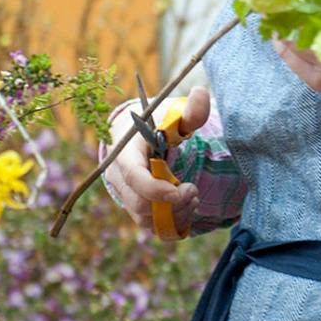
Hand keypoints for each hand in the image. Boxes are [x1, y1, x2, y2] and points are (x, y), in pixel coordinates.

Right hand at [103, 86, 210, 238]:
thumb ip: (190, 110)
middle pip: (140, 204)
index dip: (155, 189)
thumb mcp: (172, 114)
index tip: (180, 190)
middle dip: (172, 203)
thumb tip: (201, 95)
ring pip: (145, 219)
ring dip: (174, 213)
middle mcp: (119, 177)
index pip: (133, 177)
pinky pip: (150, 226)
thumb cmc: (156, 122)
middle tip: (193, 189)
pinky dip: (171, 222)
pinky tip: (185, 206)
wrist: (138, 136)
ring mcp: (124, 195)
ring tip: (191, 195)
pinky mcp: (133, 207)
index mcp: (125, 152)